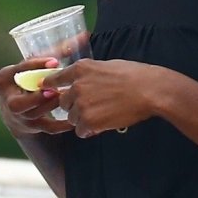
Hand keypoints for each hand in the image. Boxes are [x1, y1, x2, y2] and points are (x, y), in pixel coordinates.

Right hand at [0, 57, 74, 136]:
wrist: (16, 109)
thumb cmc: (27, 79)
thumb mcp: (31, 65)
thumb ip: (53, 52)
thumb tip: (82, 37)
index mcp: (4, 78)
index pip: (18, 71)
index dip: (36, 66)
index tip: (55, 62)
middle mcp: (8, 99)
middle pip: (19, 103)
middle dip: (36, 97)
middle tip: (54, 89)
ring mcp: (20, 116)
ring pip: (34, 114)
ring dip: (51, 106)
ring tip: (65, 97)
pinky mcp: (33, 126)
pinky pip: (48, 127)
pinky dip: (61, 125)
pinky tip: (73, 117)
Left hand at [42, 59, 160, 137]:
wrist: (150, 90)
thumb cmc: (134, 76)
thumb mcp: (106, 66)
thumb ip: (88, 74)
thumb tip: (79, 82)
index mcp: (80, 69)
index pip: (54, 79)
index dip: (51, 86)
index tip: (46, 91)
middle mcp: (76, 85)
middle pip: (63, 102)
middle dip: (74, 107)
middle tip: (92, 107)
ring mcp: (81, 104)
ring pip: (72, 118)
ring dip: (83, 119)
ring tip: (103, 115)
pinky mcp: (89, 121)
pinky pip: (81, 131)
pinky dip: (90, 130)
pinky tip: (103, 125)